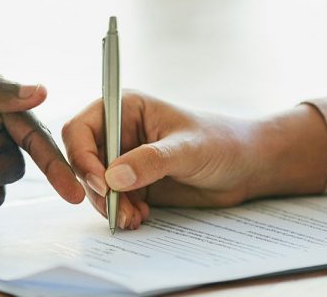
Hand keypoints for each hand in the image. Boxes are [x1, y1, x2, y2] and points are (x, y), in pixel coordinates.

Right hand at [61, 91, 326, 228]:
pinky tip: (140, 218)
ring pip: (94, 186)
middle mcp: (117, 133)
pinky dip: (120, 213)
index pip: (80, 130)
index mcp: (123, 109)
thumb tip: (112, 177)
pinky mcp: (133, 184)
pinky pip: (112, 201)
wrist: (246, 168)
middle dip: (96, 188)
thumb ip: (150, 161)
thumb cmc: (222, 143)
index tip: (100, 183)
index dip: (82, 157)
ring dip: (109, 206)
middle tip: (117, 209)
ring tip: (134, 218)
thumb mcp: (187, 149)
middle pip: (82, 161)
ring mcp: (123, 160)